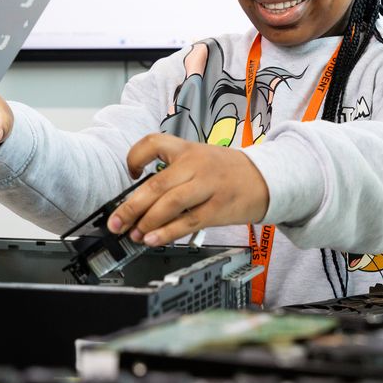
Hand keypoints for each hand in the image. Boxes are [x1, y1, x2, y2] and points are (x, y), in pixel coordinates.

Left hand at [108, 133, 269, 246]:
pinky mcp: (218, 208)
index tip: (130, 173)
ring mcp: (208, 187)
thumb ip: (174, 173)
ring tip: (134, 234)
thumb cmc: (228, 171)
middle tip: (116, 222)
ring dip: (147, 222)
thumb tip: (141, 200)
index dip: (135, 157)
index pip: (153, 143)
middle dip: (130, 206)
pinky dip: (167, 233)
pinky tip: (153, 239)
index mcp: (188, 149)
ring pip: (170, 204)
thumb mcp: (202, 159)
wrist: (267, 179)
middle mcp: (196, 165)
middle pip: (156, 185)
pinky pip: (187, 222)